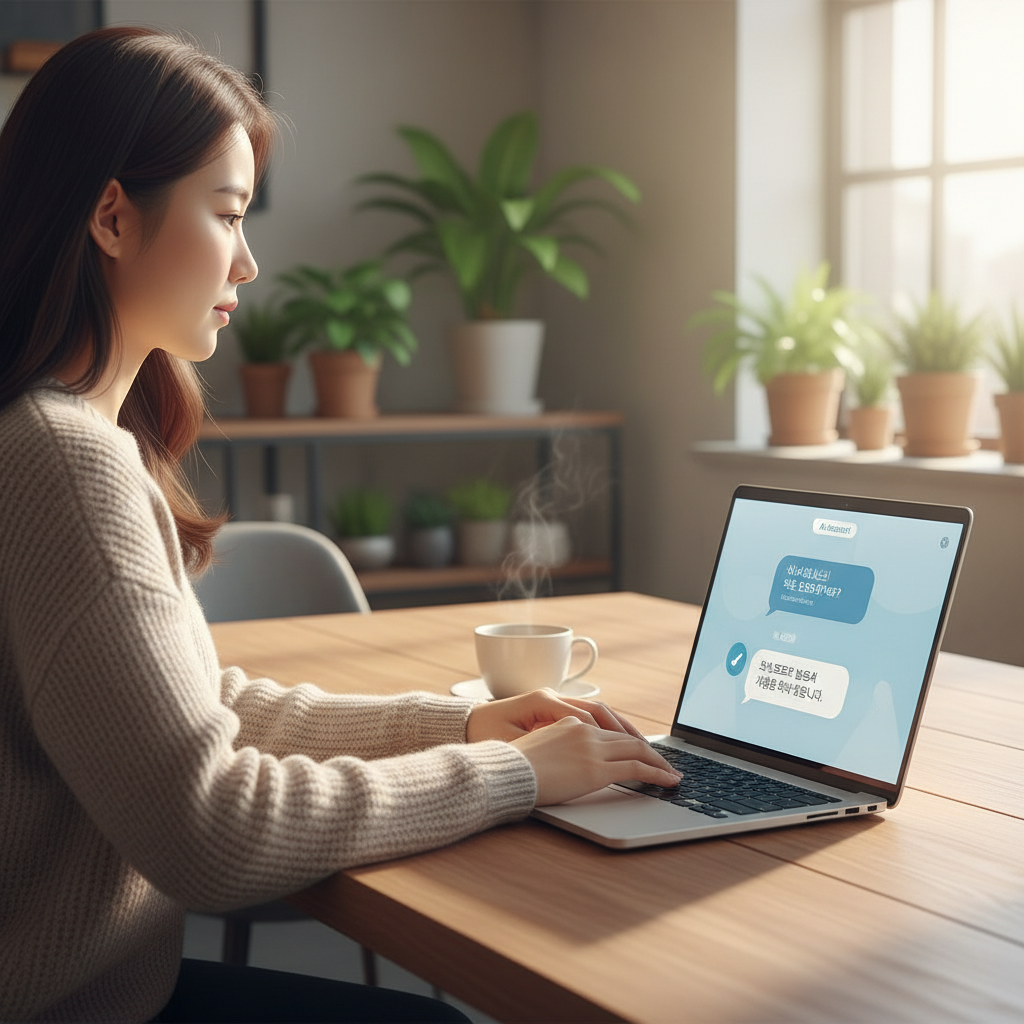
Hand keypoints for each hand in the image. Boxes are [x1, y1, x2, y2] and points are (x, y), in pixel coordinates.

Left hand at [466, 687, 647, 742]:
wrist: (466, 727)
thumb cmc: (486, 738)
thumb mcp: (514, 747)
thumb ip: (547, 748)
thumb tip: (578, 756)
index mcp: (544, 702)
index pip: (591, 721)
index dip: (617, 742)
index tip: (641, 761)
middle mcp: (553, 697)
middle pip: (601, 712)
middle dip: (630, 735)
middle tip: (655, 756)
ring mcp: (555, 702)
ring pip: (598, 711)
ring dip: (623, 729)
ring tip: (646, 748)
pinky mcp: (553, 709)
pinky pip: (589, 715)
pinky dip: (608, 727)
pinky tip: (620, 741)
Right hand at [510, 716, 680, 805]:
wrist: (506, 773)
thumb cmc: (513, 769)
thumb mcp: (538, 750)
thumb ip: (559, 750)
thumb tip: (569, 765)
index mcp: (569, 724)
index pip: (608, 731)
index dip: (628, 741)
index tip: (640, 750)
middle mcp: (584, 731)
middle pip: (627, 737)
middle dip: (650, 750)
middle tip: (665, 762)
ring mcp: (592, 748)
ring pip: (637, 750)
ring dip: (658, 762)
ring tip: (671, 773)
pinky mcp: (597, 768)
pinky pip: (636, 767)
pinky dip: (657, 773)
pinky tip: (667, 780)